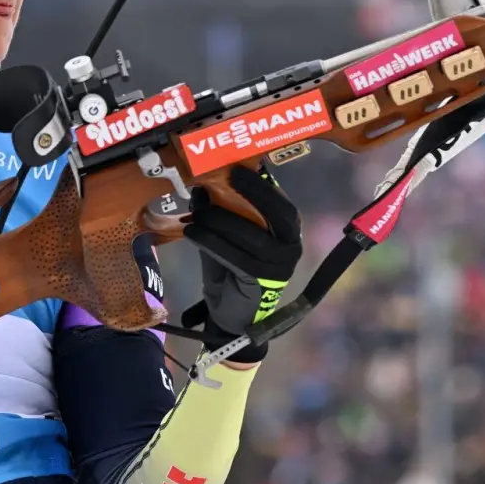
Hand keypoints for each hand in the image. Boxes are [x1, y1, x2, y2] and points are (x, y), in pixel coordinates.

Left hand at [180, 164, 302, 363]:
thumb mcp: (225, 237)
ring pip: (252, 237)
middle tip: (219, 182)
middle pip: (279, 214)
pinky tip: (193, 233)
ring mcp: (280, 266)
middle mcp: (291, 246)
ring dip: (220, 221)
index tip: (236, 168)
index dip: (261, 185)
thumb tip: (201, 185)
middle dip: (251, 194)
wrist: (232, 315)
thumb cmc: (231, 271)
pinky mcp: (262, 282)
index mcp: (287, 230)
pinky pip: (238, 258)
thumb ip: (218, 214)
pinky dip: (213, 243)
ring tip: (195, 215)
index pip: (281, 202)